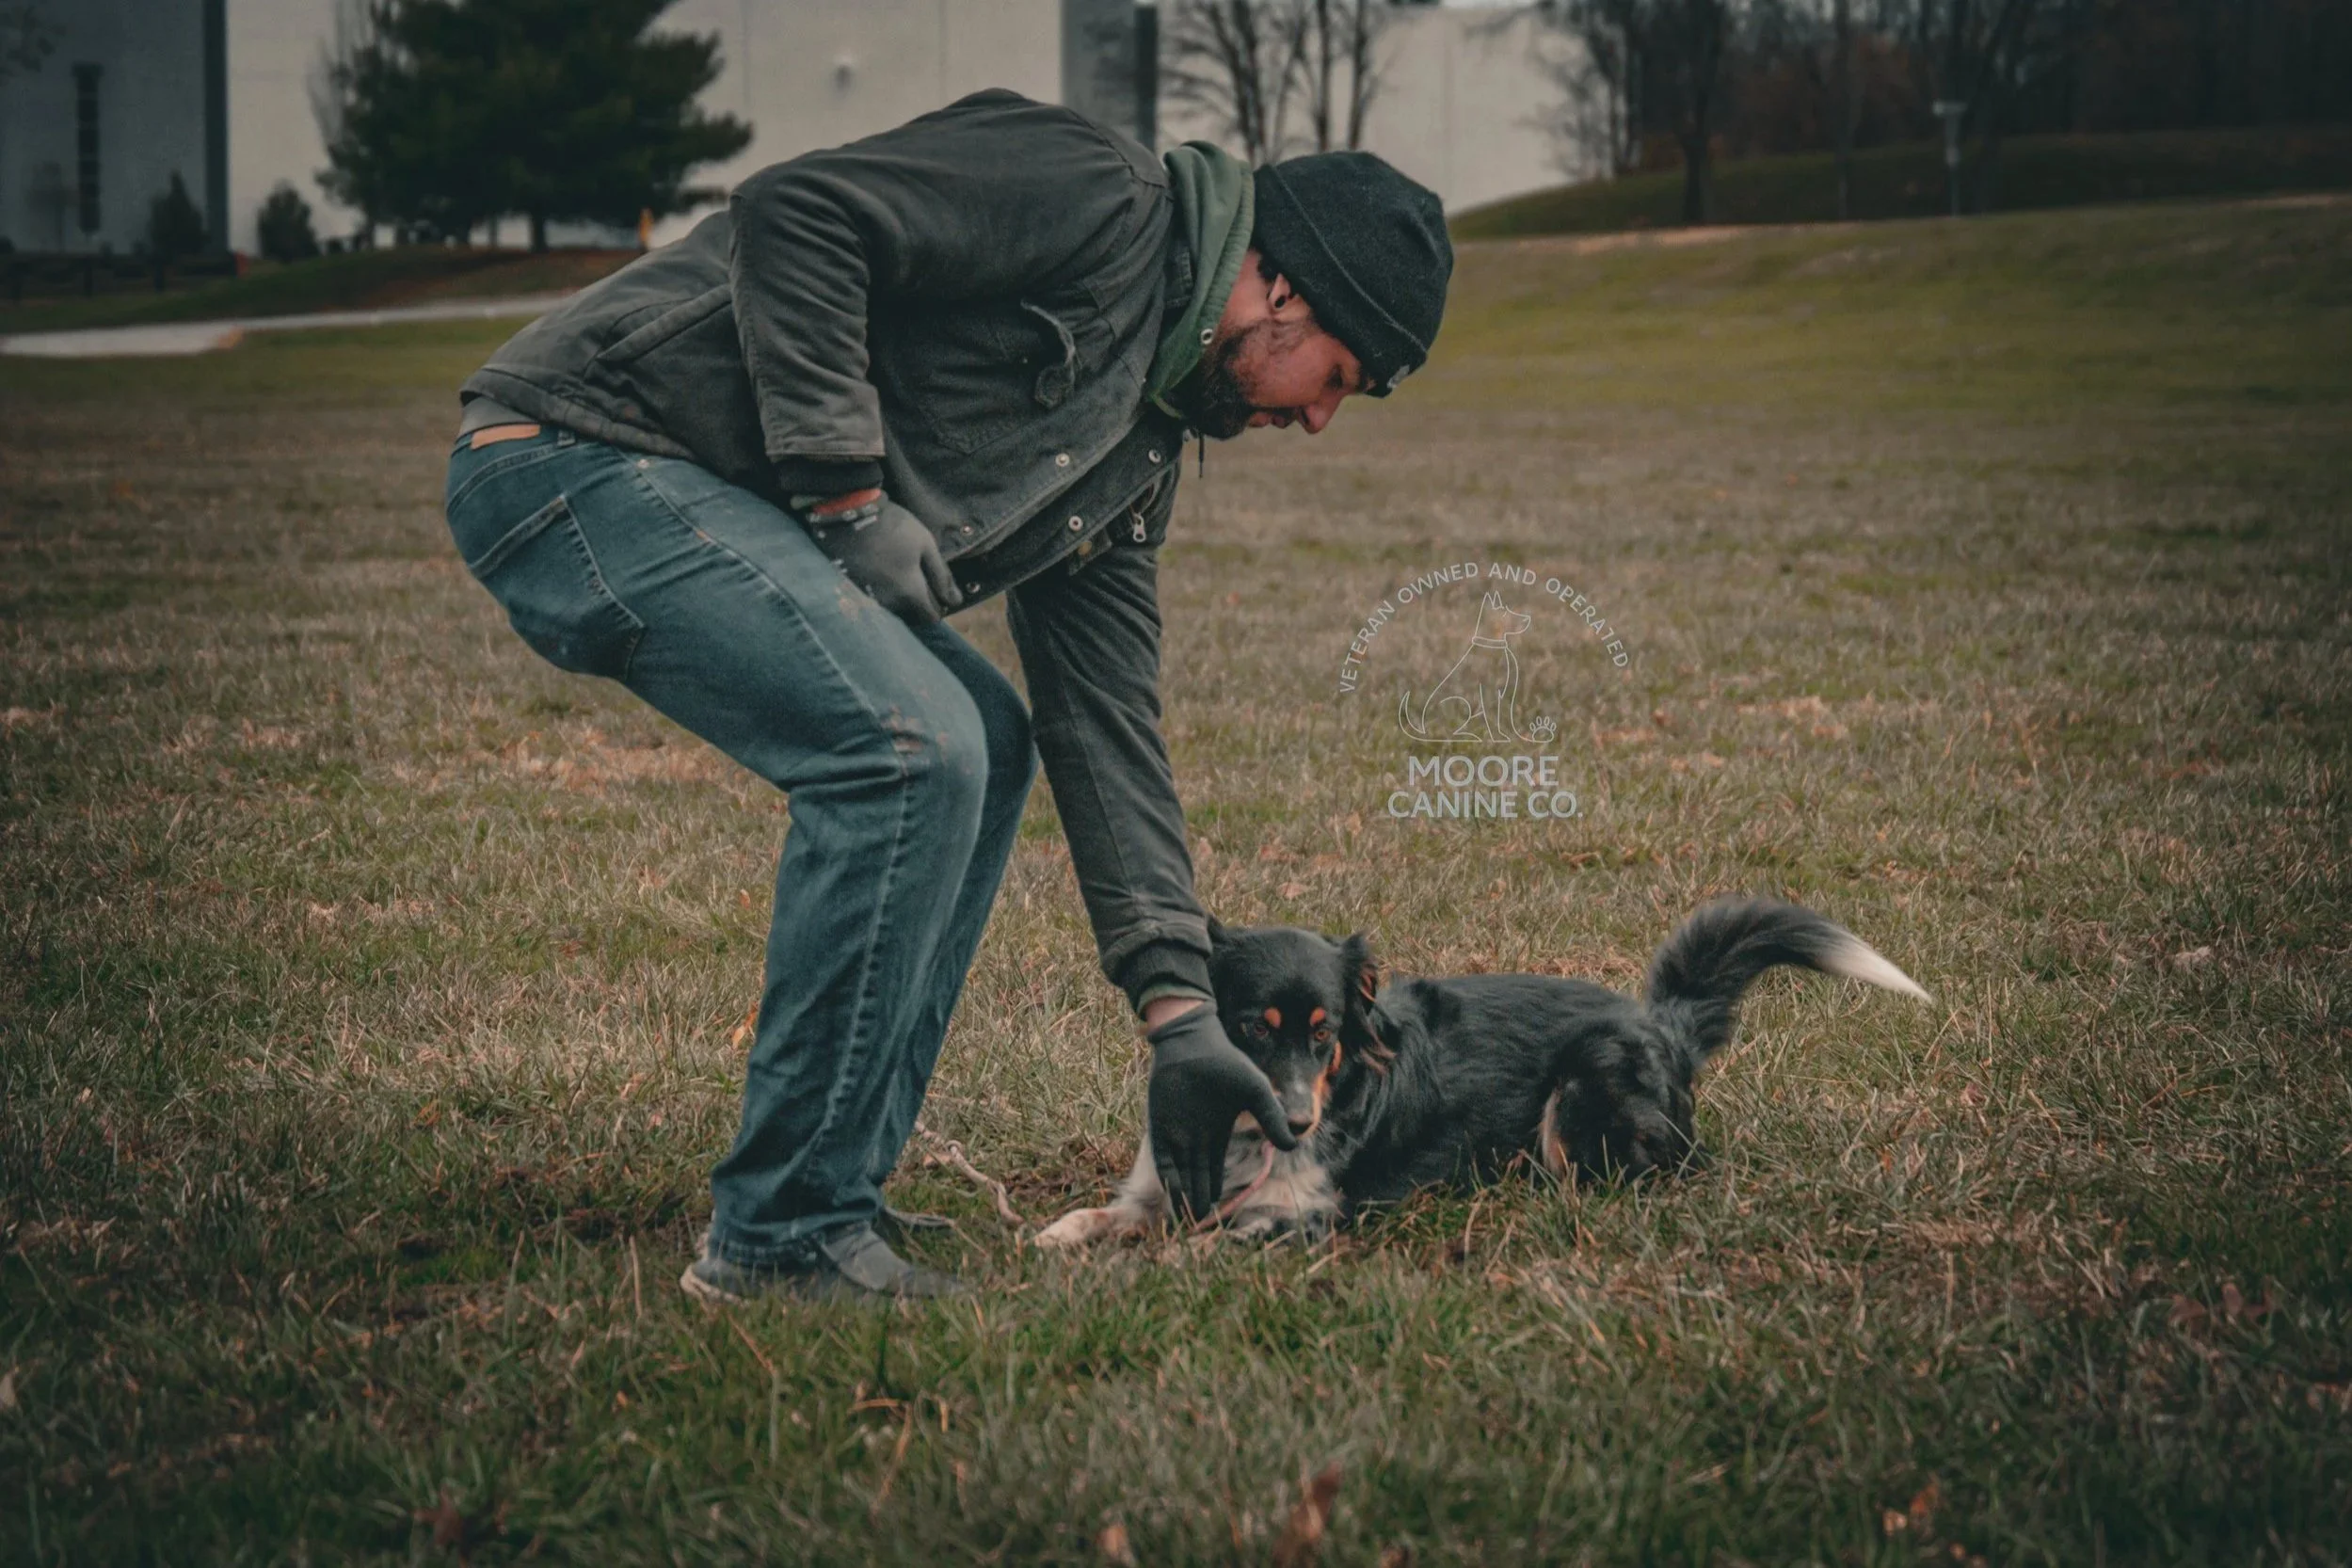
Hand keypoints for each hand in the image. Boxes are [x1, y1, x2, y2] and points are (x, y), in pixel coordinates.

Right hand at [799, 492, 962, 625]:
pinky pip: (873, 600)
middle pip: (911, 616)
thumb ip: (942, 575)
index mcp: (910, 592)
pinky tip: (878, 571)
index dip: (938, 606)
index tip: (936, 591)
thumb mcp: (925, 544)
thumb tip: (956, 601)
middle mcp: (888, 602)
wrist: (849, 514)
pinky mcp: (851, 590)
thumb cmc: (893, 527)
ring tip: (894, 571)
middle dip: (918, 603)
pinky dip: (879, 590)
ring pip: (892, 609)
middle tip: (915, 577)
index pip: (931, 617)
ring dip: (897, 597)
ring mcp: (868, 598)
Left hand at [1145, 1004, 1297, 1222]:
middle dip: (1196, 1200)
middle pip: (1195, 1177)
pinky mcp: (1162, 1126)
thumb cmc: (1227, 1063)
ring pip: (1180, 1173)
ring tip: (1188, 1217)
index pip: (1214, 1171)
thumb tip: (1293, 1146)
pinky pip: (1164, 1159)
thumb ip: (1272, 1117)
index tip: (1216, 1212)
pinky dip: (1170, 1177)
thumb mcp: (1256, 1092)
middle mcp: (1196, 1138)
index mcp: (1217, 1133)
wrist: (1193, 1042)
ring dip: (1183, 1194)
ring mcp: (1178, 1133)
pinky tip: (1176, 1193)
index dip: (1214, 1191)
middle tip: (1198, 1225)